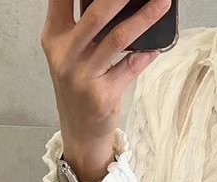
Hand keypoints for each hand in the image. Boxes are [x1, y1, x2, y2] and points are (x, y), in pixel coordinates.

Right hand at [41, 0, 169, 177]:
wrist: (80, 133)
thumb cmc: (78, 87)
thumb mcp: (69, 54)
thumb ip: (82, 27)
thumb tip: (115, 4)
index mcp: (54, 38)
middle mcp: (65, 55)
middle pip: (97, 14)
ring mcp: (83, 77)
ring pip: (118, 38)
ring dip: (144, 18)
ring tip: (162, 3)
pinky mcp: (103, 96)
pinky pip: (131, 68)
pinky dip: (147, 55)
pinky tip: (159, 45)